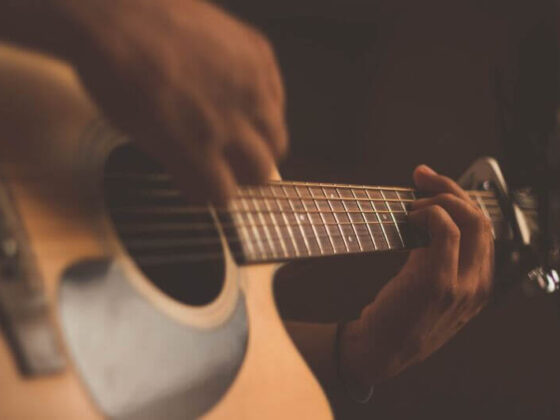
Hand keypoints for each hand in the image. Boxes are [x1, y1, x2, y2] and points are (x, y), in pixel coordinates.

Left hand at [54, 0, 286, 201]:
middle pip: (262, 172)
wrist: (121, 13)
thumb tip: (199, 182)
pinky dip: (265, 106)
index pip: (225, 194)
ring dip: (261, 144)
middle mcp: (232, 120)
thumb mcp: (139, 134)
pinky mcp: (259, 55)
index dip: (215, 193)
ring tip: (241, 132)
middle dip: (245, 175)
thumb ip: (178, 163)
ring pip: (277, 139)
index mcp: (196, 147)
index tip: (210, 186)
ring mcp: (251, 86)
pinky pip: (277, 96)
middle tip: (231, 164)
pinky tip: (242, 98)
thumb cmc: (118, 73)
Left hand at [340, 165, 493, 387]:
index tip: (434, 185)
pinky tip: (410, 218)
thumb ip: (440, 260)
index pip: (484, 230)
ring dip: (439, 199)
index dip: (461, 200)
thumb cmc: (399, 317)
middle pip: (481, 219)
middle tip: (423, 177)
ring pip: (468, 219)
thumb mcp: (432, 292)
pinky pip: (445, 229)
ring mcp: (461, 285)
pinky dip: (429, 213)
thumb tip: (429, 216)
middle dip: (452, 188)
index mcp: (480, 286)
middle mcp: (478, 286)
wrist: (379, 352)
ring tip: (412, 204)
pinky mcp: (437, 281)